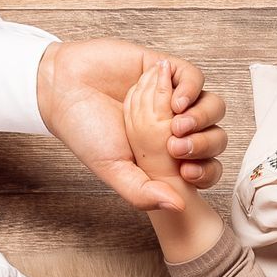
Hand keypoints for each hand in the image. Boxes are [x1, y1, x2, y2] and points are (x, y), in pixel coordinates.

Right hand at [36, 38, 226, 210]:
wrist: (61, 90)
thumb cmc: (85, 132)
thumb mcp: (113, 170)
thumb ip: (142, 193)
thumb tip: (178, 206)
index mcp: (168, 155)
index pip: (207, 166)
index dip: (207, 171)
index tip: (187, 173)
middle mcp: (175, 127)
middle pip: (215, 137)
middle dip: (205, 146)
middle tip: (177, 149)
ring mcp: (172, 98)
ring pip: (212, 108)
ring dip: (203, 119)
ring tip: (177, 126)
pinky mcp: (164, 70)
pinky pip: (194, 78)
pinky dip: (191, 90)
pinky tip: (175, 102)